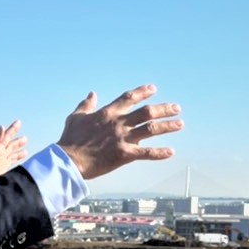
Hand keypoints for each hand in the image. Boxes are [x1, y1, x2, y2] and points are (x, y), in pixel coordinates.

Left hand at [0, 120, 27, 186]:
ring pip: (12, 150)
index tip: (18, 122)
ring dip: (18, 147)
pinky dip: (18, 157)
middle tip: (25, 137)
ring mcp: (2, 159)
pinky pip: (13, 159)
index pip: (6, 135)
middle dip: (17, 139)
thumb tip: (2, 127)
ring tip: (25, 143)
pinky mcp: (3, 167)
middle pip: (10, 142)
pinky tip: (23, 156)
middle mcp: (0, 151)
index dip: (13, 129)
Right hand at [58, 85, 182, 179]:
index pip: (129, 98)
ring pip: (150, 129)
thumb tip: (91, 94)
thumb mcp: (75, 117)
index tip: (153, 89)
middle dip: (164, 109)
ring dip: (167, 126)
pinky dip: (160, 153)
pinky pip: (146, 153)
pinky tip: (171, 152)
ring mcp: (122, 138)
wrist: (68, 160)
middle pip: (147, 112)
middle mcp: (118, 123)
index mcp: (108, 113)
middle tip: (176, 108)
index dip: (143, 92)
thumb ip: (86, 105)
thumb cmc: (70, 139)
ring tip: (180, 124)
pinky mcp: (124, 155)